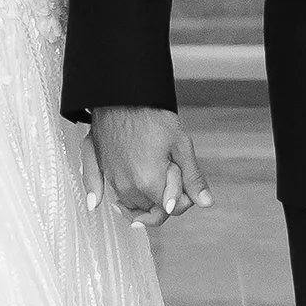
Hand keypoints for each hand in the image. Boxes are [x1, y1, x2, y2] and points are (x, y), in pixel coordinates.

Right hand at [88, 104, 211, 227]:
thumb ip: (192, 178)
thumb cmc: (149, 115)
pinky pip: (99, 193)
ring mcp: (111, 179)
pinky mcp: (99, 169)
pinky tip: (100, 200)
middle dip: (163, 198)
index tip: (183, 179)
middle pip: (151, 210)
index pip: (171, 210)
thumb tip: (205, 202)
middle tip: (169, 172)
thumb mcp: (181, 144)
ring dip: (142, 197)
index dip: (183, 197)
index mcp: (149, 183)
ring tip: (149, 172)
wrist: (121, 95)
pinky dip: (102, 197)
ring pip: (130, 204)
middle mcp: (127, 187)